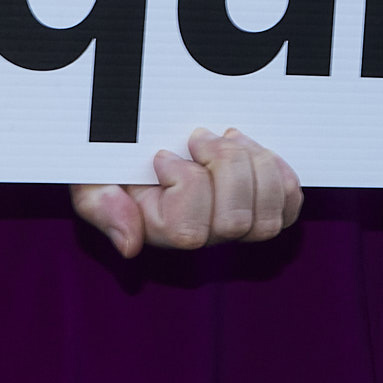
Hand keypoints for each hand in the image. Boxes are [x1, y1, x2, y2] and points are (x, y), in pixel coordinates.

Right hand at [69, 127, 301, 259]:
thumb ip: (103, 208)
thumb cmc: (116, 163)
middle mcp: (206, 236)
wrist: (150, 140)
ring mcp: (240, 223)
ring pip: (268, 213)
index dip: (183, 183)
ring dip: (253, 163)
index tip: (163, 154)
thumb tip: (131, 244)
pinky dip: (280, 172)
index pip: (190, 232)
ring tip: (229, 137)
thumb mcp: (92, 178)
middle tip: (199, 137)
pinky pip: (291, 202)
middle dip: (222, 167)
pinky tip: (256, 151)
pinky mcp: (268, 204)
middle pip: (235, 223)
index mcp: (165, 233)